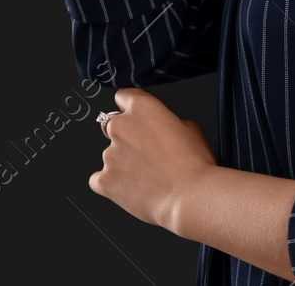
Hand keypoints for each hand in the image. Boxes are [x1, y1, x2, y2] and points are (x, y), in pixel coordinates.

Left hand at [89, 87, 216, 231]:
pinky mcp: (105, 180)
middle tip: (146, 154)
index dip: (131, 108)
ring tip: (147, 179)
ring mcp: (109, 154)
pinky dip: (111, 184)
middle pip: (113, 126)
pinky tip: (129, 190)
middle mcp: (120, 126)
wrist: (190, 198)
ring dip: (122, 163)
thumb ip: (168, 122)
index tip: (135, 118)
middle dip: (126, 138)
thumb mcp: (191, 129)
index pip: (123, 96)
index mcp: (141, 108)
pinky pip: (98, 180)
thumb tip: (163, 130)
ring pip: (110, 155)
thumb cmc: (196, 166)